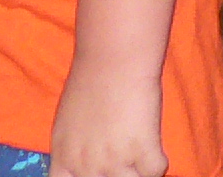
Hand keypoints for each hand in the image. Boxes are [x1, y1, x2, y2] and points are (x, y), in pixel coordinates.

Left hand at [49, 65, 166, 176]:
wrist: (114, 58)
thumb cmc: (91, 76)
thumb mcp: (69, 119)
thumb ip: (76, 146)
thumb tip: (89, 158)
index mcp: (63, 157)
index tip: (102, 172)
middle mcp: (85, 166)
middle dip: (118, 174)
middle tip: (126, 160)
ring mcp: (113, 162)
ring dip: (138, 170)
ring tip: (141, 154)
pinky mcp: (142, 150)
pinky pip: (155, 171)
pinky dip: (158, 160)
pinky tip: (154, 146)